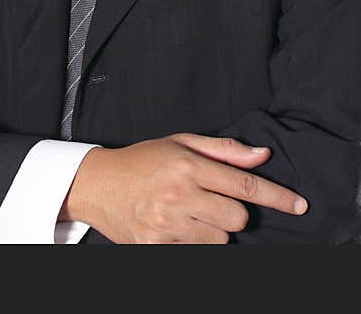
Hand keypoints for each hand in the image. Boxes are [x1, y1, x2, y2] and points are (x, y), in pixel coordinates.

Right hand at [60, 133, 307, 243]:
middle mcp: (177, 195)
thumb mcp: (179, 143)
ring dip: (212, 229)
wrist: (95, 184)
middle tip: (208, 200)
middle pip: (237, 218)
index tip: (298, 204)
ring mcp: (165, 224)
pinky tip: (174, 227)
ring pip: (220, 239)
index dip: (277, 197)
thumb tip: (263, 156)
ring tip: (187, 213)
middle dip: (231, 212)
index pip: (244, 185)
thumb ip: (223, 150)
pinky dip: (192, 242)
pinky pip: (196, 251)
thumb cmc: (140, 161)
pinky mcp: (155, 245)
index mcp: (186, 166)